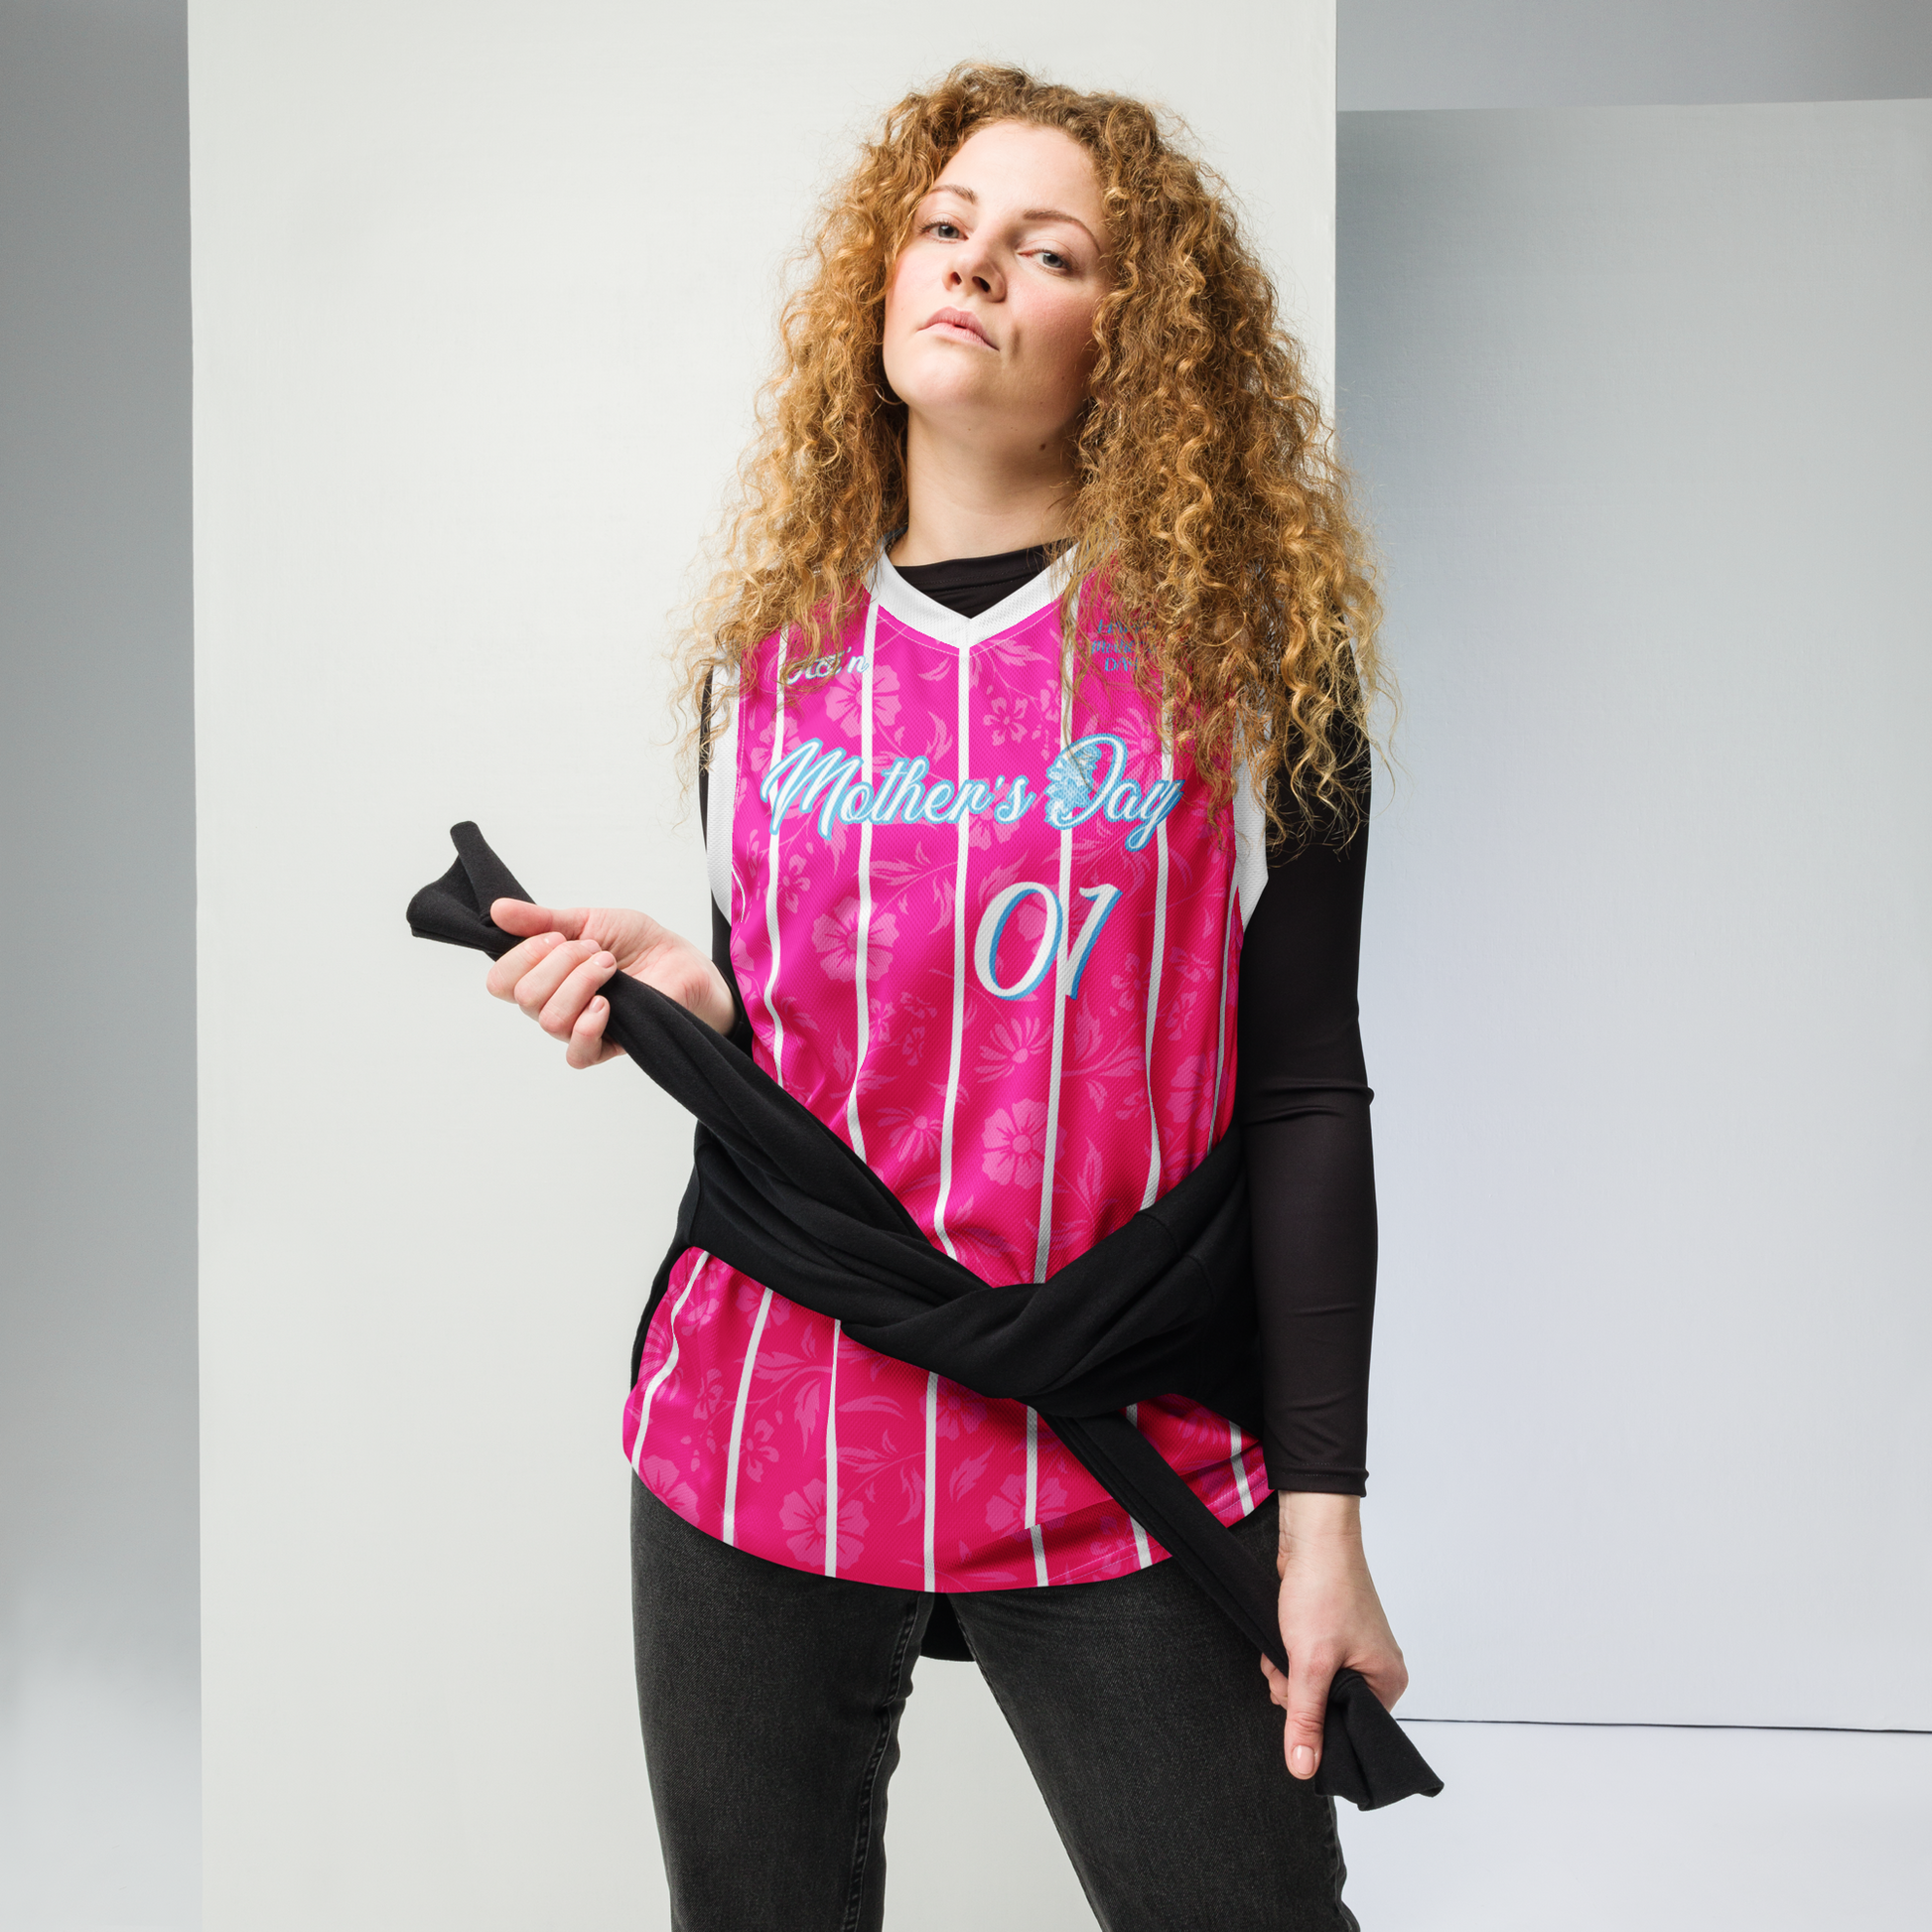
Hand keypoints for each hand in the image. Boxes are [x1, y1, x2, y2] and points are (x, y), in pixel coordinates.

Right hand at [483, 897, 733, 1066]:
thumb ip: (543, 919)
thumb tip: (498, 910)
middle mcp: (554, 1004)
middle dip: (562, 963)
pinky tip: (607, 1004)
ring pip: (550, 1019)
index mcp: (543, 975)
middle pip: (524, 997)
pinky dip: (588, 1025)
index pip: (501, 981)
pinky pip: (577, 1054)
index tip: (557, 936)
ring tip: (610, 968)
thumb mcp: (588, 920)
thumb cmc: (638, 943)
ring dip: (581, 983)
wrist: (683, 962)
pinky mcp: (606, 1047)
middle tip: (596, 950)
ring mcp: (578, 1027)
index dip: (523, 956)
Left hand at [1259, 1491, 1407, 1780]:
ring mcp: (1354, 1651)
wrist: (1312, 1536)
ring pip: (1311, 1687)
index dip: (1319, 1724)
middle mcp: (1377, 1669)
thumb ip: (1305, 1718)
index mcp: (1389, 1682)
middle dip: (1297, 1693)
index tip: (1300, 1702)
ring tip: (1284, 1647)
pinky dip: (1288, 1656)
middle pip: (1328, 1710)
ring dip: (1288, 1673)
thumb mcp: (1310, 1663)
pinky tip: (1280, 1640)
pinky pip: (1307, 1665)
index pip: (1353, 1732)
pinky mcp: (1332, 1636)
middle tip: (1289, 1667)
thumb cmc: (1324, 1589)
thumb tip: (1304, 1768)